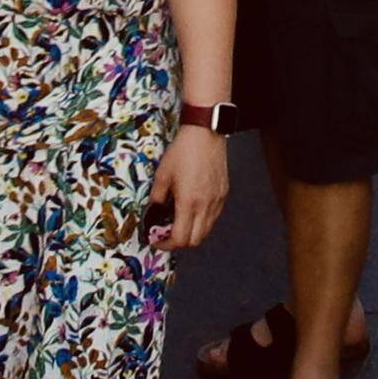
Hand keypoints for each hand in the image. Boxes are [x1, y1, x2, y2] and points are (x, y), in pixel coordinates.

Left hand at [149, 121, 228, 254]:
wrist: (205, 134)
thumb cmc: (184, 151)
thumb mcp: (162, 174)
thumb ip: (157, 197)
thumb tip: (154, 211)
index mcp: (188, 202)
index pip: (180, 238)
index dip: (166, 244)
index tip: (157, 240)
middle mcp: (206, 205)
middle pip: (195, 241)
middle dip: (179, 242)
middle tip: (166, 234)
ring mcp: (217, 201)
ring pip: (206, 230)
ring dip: (192, 233)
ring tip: (179, 222)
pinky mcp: (223, 194)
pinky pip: (214, 217)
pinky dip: (202, 221)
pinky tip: (193, 210)